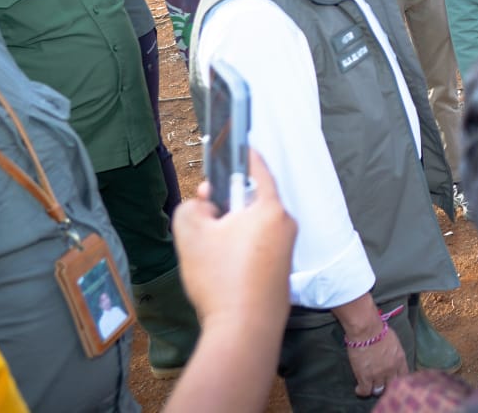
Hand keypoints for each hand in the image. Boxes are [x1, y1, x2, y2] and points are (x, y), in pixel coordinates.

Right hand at [175, 149, 296, 334]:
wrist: (244, 330)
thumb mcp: (190, 234)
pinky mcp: (282, 268)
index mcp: (269, 208)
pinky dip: (242, 247)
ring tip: (210, 250)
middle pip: (252, 199)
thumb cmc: (221, 282)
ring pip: (254, 224)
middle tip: (204, 215)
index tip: (230, 147)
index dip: (240, 156)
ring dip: (232, 228)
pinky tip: (224, 268)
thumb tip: (206, 202)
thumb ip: (192, 206)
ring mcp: (287, 247)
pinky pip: (260, 245)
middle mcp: (286, 224)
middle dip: (227, 203)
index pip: (257, 169)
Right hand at [346, 326, 408, 398]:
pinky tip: (359, 389)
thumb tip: (392, 357)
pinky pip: (365, 391)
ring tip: (369, 386)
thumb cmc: (379, 330)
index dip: (398, 380)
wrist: (366, 330)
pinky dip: (361, 391)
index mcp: (400, 359)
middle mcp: (391, 369)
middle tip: (380, 384)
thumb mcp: (394, 341)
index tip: (393, 379)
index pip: (404, 376)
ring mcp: (378, 374)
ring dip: (374, 388)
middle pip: (392, 386)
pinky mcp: (365, 377)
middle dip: (386, 386)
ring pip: (378, 390)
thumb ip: (395, 353)